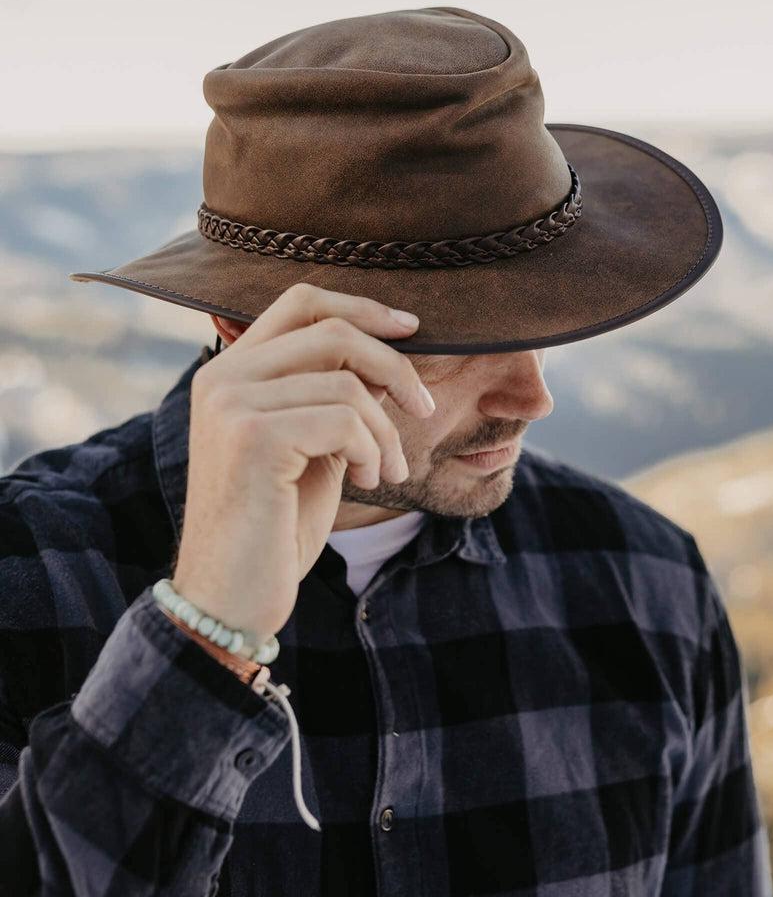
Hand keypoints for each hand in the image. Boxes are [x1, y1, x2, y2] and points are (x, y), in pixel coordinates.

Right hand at [170, 282, 434, 640]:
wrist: (234, 593)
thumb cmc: (277, 523)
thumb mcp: (314, 446)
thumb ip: (336, 397)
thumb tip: (389, 360)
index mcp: (232, 372)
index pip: (302, 302)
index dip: (363, 307)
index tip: (411, 328)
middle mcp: (223, 377)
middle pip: (332, 331)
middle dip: (395, 368)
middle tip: (424, 410)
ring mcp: (232, 403)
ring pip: (347, 383)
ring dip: (385, 431)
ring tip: (386, 471)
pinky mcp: (252, 436)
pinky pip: (344, 419)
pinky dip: (371, 450)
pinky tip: (366, 480)